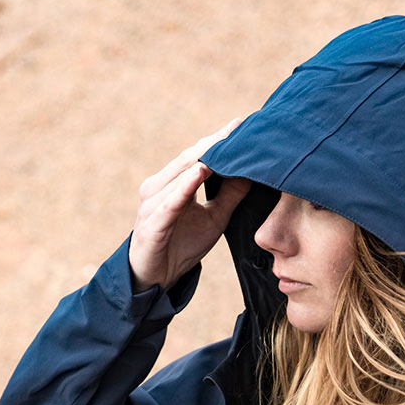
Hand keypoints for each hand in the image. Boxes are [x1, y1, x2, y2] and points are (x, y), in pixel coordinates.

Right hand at [128, 119, 250, 292]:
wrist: (156, 278)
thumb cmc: (181, 246)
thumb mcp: (214, 219)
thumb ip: (230, 196)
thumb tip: (251, 174)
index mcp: (172, 183)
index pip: (199, 156)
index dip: (219, 140)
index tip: (242, 125)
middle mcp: (159, 186)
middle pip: (190, 158)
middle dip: (215, 142)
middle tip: (239, 127)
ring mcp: (153, 203)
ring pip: (181, 174)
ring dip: (204, 158)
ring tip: (226, 142)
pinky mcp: (152, 223)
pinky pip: (171, 201)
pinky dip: (186, 186)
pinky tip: (201, 171)